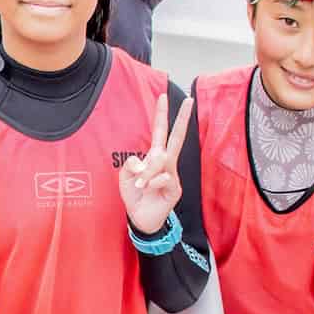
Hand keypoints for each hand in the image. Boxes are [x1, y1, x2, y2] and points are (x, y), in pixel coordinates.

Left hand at [118, 90, 192, 235]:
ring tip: (139, 184)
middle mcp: (166, 162)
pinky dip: (150, 183)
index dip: (160, 115)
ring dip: (148, 172)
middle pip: (176, 137)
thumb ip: (130, 165)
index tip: (162, 96)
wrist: (140, 218)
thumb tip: (143, 160)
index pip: (159, 132)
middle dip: (181, 119)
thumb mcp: (125, 178)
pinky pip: (162, 178)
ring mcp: (172, 174)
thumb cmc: (135, 195)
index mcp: (153, 156)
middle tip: (188, 100)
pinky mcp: (175, 188)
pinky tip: (147, 189)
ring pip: (163, 160)